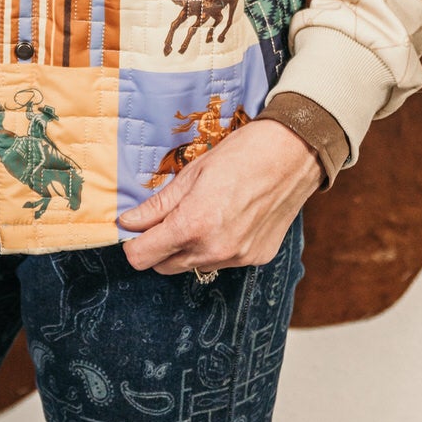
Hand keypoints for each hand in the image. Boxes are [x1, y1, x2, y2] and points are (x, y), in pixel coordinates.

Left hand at [117, 118, 321, 273]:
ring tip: (203, 213)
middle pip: (164, 266)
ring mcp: (237, 258)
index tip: (134, 231)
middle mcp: (213, 250)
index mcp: (192, 226)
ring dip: (188, 248)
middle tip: (168, 217)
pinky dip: (216, 247)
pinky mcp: (255, 258)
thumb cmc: (241, 155)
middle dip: (158, 246)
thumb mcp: (191, 173)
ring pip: (194, 266)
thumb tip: (128, 221)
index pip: (142, 257)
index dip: (133, 244)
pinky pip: (222, 262)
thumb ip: (157, 205)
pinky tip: (228, 220)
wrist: (293, 154)